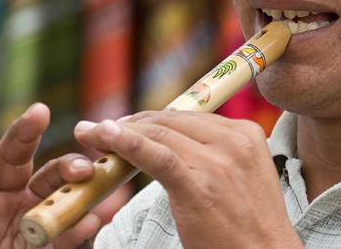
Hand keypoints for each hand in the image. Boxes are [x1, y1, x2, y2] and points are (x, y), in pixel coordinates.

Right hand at [0, 103, 100, 247]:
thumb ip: (72, 232)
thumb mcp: (60, 245)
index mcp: (36, 197)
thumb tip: (91, 219)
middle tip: (40, 111)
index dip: (67, 166)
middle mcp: (6, 199)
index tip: (86, 169)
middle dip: (24, 134)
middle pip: (11, 159)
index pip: (51, 173)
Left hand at [74, 111, 303, 248]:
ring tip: (91, 133)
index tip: (126, 124)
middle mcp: (234, 140)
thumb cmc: (249, 224)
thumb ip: (217, 153)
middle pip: (172, 121)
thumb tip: (173, 141)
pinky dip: (127, 143)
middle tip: (100, 129)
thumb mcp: (243, 176)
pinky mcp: (199, 186)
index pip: (190, 116)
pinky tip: (105, 137)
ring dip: (119, 131)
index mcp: (246, 133)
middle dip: (132, 122)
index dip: (152, 118)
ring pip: (159, 134)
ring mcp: (218, 161)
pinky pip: (157, 156)